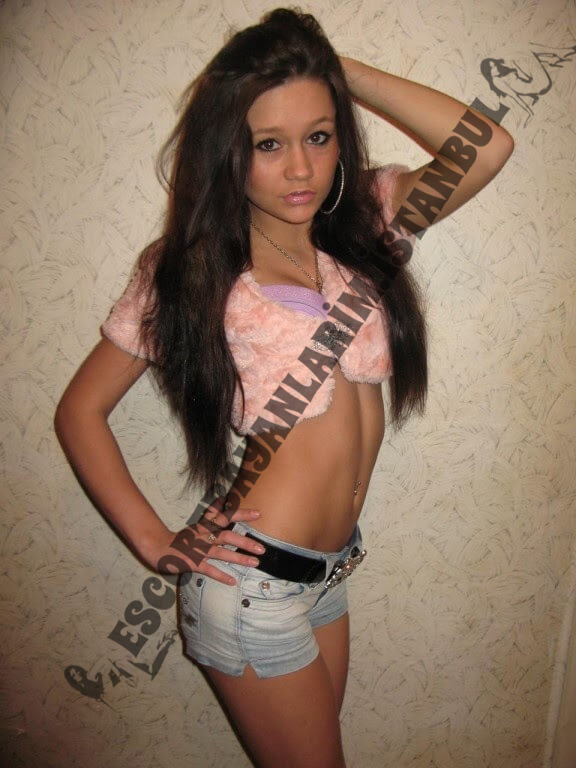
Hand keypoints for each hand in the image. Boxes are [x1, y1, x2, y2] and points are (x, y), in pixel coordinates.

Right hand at [141, 501, 264, 585]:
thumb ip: (212, 513)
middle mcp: (204, 536)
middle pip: (227, 536)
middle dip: (245, 542)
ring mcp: (199, 550)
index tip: (258, 514)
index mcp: (205, 526)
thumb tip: (223, 498)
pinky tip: (233, 581)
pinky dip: (221, 575)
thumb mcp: (197, 524)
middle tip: (262, 548)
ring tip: (255, 563)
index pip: (226, 517)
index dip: (242, 514)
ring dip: (239, 558)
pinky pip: (209, 570)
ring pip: (221, 553)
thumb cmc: (180, 538)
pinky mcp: (193, 563)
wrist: (158, 547)